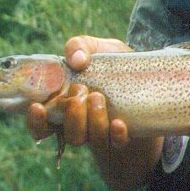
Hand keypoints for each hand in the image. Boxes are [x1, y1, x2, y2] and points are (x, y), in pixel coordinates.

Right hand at [26, 35, 132, 154]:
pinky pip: (116, 144)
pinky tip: (119, 123)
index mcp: (66, 105)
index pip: (41, 123)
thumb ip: (81, 46)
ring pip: (88, 140)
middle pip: (67, 133)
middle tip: (81, 90)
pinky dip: (115, 135)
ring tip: (98, 97)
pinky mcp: (124, 137)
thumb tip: (76, 60)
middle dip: (72, 114)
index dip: (36, 120)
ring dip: (91, 121)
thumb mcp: (100, 48)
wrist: (153, 82)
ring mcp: (102, 133)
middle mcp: (81, 124)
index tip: (37, 107)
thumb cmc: (116, 65)